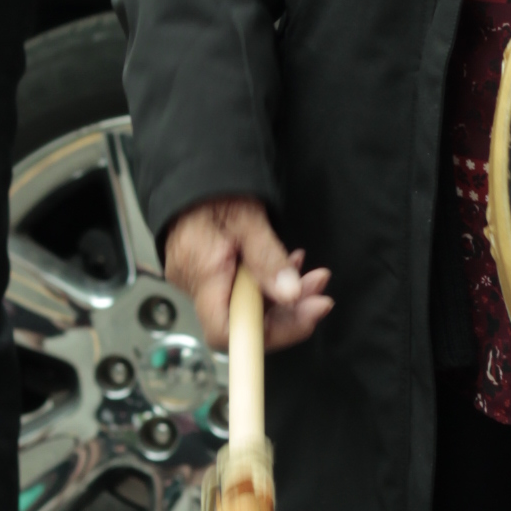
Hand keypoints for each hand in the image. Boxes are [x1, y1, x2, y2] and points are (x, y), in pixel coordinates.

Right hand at [163, 195, 332, 353]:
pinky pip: (241, 294)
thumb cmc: (212, 190)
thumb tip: (289, 293)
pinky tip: (290, 270)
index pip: (226, 332)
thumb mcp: (248, 218)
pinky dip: (270, 287)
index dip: (268, 337)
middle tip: (320, 296)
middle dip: (290, 313)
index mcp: (201, 272)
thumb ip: (269, 258)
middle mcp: (195, 284)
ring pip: (248, 308)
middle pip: (245, 323)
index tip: (305, 323)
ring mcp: (200, 282)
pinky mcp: (208, 276)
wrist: (190, 174)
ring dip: (286, 298)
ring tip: (313, 279)